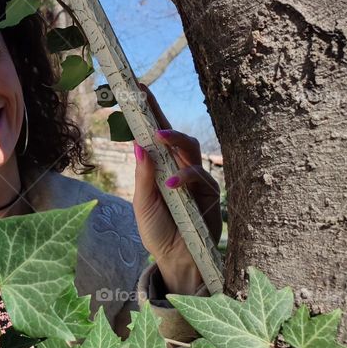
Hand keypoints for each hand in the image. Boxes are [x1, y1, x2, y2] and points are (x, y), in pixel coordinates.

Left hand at [132, 83, 221, 293]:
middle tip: (143, 100)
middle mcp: (179, 168)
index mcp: (160, 167)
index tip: (136, 86)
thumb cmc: (158, 230)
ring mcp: (196, 179)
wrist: (176, 260)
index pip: (154, 134)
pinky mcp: (210, 194)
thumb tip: (138, 143)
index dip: (148, 110)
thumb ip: (144, 176)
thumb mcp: (142, 204)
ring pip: (191, 148)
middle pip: (175, 134)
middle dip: (160, 116)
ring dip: (174, 140)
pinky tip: (172, 185)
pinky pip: (201, 178)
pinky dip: (185, 178)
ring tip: (157, 138)